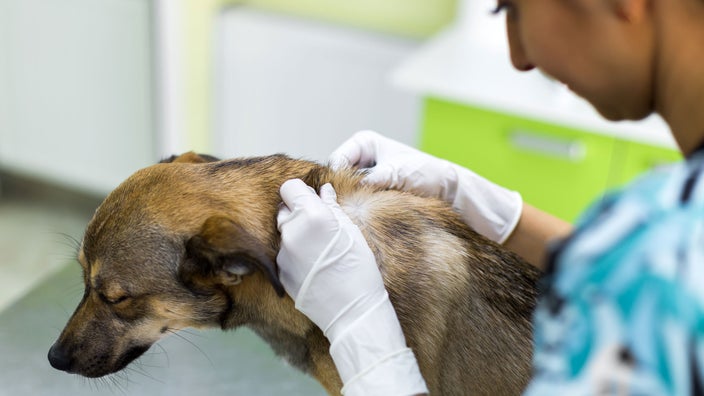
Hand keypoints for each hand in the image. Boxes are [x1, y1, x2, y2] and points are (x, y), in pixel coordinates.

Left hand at [277, 179, 427, 395]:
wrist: (352, 310)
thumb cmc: (359, 268)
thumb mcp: (351, 231)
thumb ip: (332, 207)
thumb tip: (323, 190)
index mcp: (312, 215)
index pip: (289, 187)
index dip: (301, 192)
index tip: (311, 200)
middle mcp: (292, 231)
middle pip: (284, 209)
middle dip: (297, 212)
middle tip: (318, 226)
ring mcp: (282, 253)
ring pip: (283, 232)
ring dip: (295, 233)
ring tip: (318, 250)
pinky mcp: (280, 271)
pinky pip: (283, 253)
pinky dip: (294, 254)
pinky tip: (313, 266)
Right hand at [330, 130, 522, 242]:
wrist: (447, 188)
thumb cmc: (427, 172)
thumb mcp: (400, 172)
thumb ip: (376, 178)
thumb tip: (355, 189)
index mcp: (363, 143)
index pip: (337, 160)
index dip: (336, 178)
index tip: (345, 195)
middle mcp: (360, 158)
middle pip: (337, 177)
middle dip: (343, 191)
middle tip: (352, 207)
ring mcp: (363, 176)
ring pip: (344, 191)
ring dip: (352, 202)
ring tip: (362, 212)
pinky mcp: (369, 192)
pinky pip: (355, 201)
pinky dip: (360, 209)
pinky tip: (367, 216)